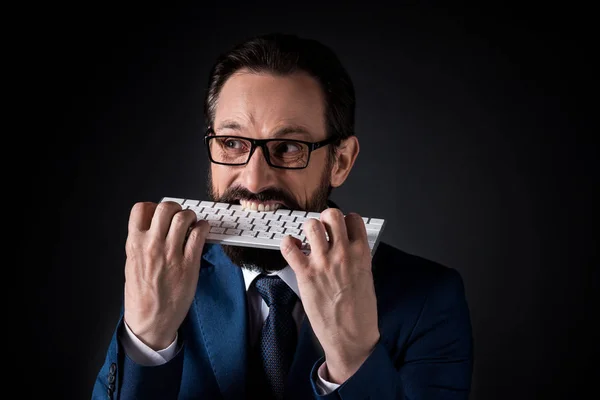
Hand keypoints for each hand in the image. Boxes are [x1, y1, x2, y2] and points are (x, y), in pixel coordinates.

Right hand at [123, 201, 209, 349]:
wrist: (151, 321)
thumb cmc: (141, 296)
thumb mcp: (132, 265)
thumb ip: (141, 244)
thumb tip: (153, 229)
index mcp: (134, 244)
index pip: (140, 209)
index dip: (153, 207)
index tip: (159, 213)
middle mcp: (152, 245)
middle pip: (165, 207)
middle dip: (175, 208)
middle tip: (179, 216)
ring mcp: (171, 253)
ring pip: (184, 216)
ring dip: (191, 216)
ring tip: (192, 224)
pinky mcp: (189, 263)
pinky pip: (199, 234)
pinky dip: (203, 227)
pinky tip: (202, 232)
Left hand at [280, 208, 379, 383]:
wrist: (350, 337)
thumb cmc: (360, 313)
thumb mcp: (367, 278)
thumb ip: (356, 258)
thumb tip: (346, 248)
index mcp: (361, 254)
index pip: (354, 219)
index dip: (346, 220)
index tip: (341, 226)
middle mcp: (342, 254)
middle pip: (332, 215)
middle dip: (326, 218)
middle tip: (323, 228)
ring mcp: (323, 263)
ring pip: (311, 225)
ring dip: (308, 228)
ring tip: (307, 238)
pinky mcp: (305, 274)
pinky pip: (289, 247)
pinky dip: (287, 243)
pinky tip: (292, 247)